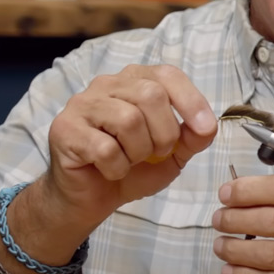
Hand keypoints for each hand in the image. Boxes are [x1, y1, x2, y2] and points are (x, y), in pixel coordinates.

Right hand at [43, 64, 216, 230]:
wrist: (92, 198)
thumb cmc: (133, 168)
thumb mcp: (173, 153)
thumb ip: (193, 137)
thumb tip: (208, 126)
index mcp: (136, 81)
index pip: (168, 75)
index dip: (191, 100)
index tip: (205, 128)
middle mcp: (107, 84)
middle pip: (151, 94)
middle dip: (165, 133)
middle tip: (157, 153)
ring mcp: (83, 104)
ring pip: (128, 119)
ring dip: (139, 152)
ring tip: (131, 161)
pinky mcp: (65, 129)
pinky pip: (104, 148)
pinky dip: (116, 168)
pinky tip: (109, 170)